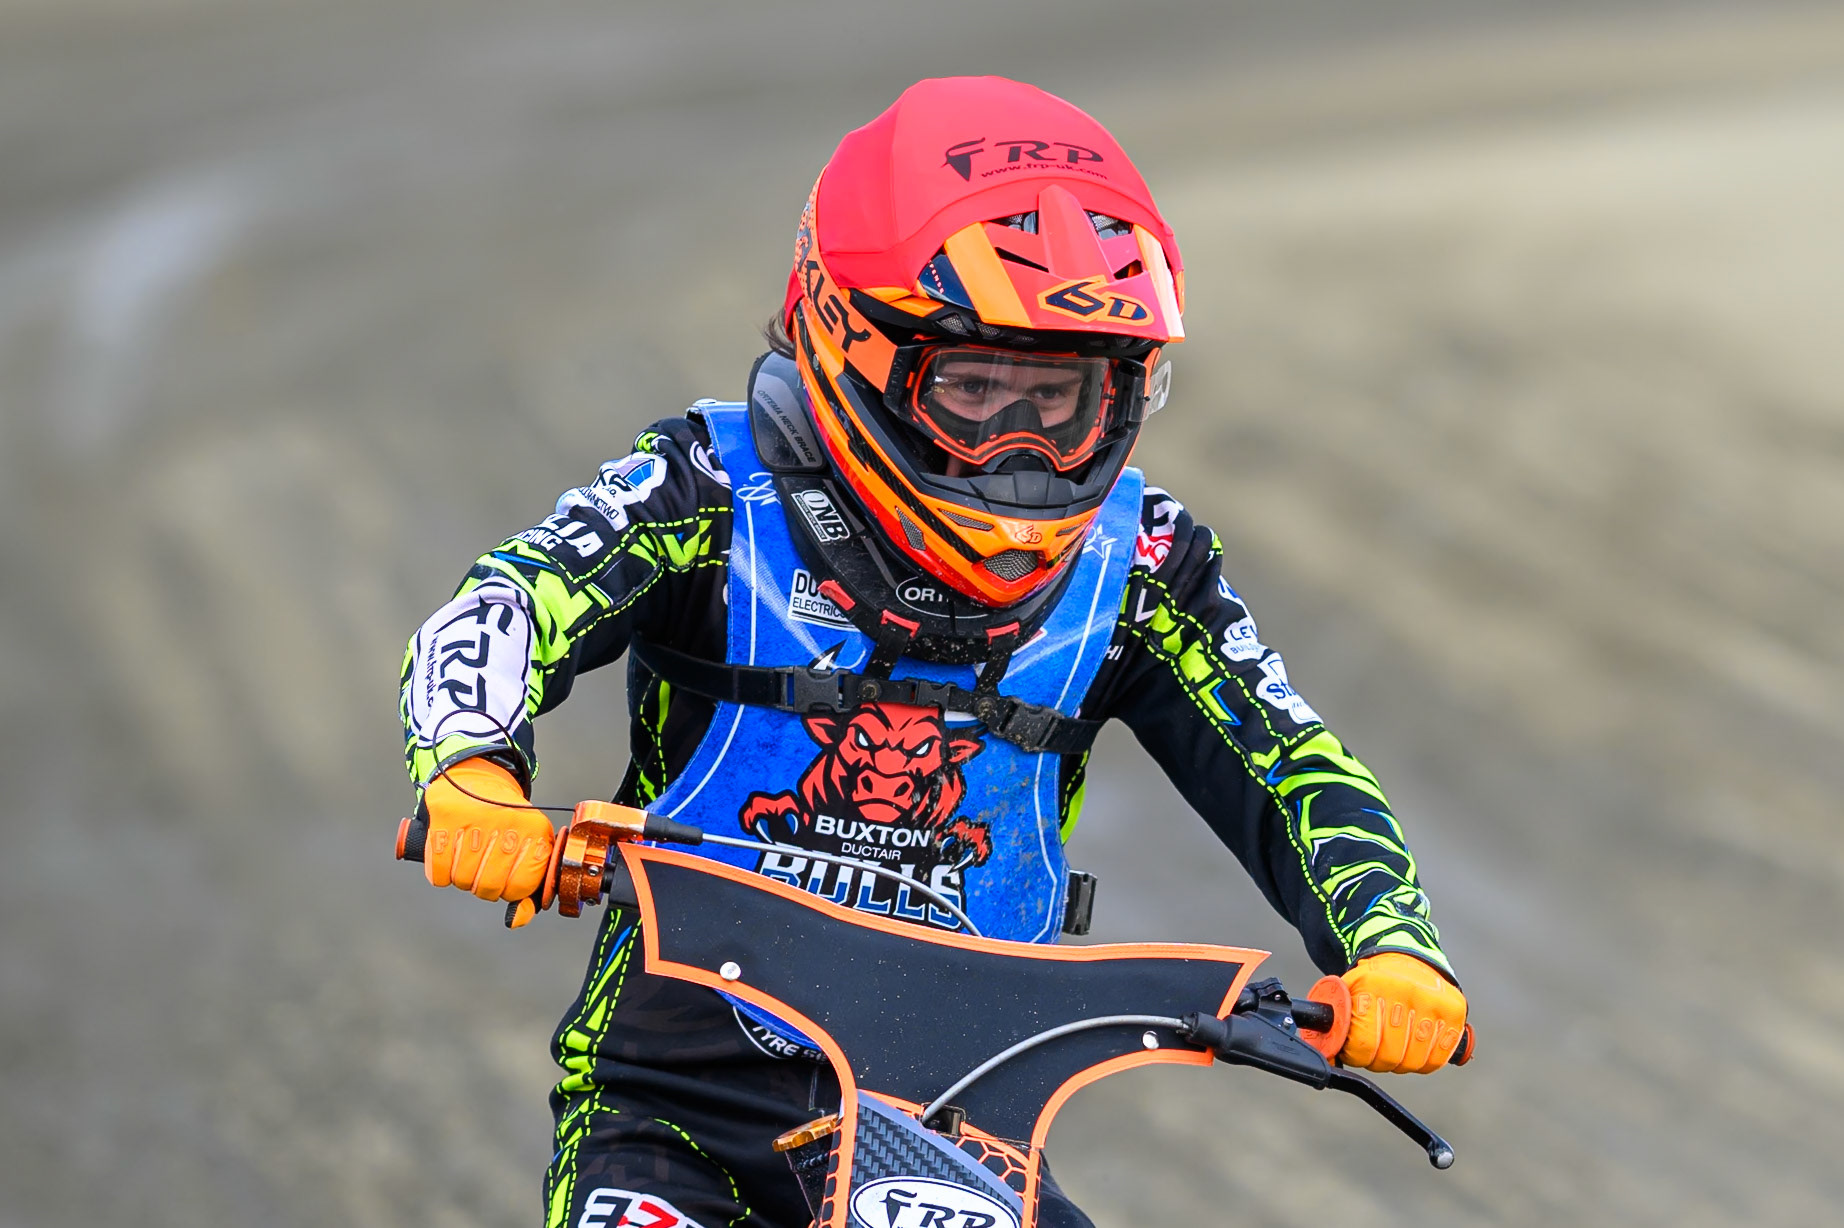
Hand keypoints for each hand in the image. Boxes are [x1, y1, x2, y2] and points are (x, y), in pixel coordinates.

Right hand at [421, 757, 554, 913]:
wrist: (475, 780)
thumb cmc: (506, 823)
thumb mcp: (528, 847)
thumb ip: (527, 888)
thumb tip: (517, 920)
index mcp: (534, 830)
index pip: (521, 887)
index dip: (511, 891)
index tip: (507, 879)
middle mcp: (507, 822)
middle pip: (489, 887)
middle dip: (485, 886)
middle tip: (484, 870)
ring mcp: (475, 819)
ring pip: (462, 881)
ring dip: (462, 879)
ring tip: (467, 860)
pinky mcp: (445, 818)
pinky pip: (438, 872)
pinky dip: (440, 872)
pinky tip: (448, 857)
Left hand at [1339, 952, 1468, 1073]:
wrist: (1406, 957)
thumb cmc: (1373, 982)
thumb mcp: (1347, 992)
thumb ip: (1335, 1021)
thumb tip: (1326, 1055)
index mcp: (1373, 986)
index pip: (1365, 1043)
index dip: (1356, 1055)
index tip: (1354, 1051)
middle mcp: (1407, 991)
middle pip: (1391, 1056)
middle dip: (1377, 1061)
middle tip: (1374, 1052)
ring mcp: (1434, 1002)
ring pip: (1415, 1061)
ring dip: (1401, 1063)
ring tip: (1394, 1049)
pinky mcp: (1455, 1011)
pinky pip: (1439, 1057)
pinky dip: (1425, 1062)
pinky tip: (1415, 1050)